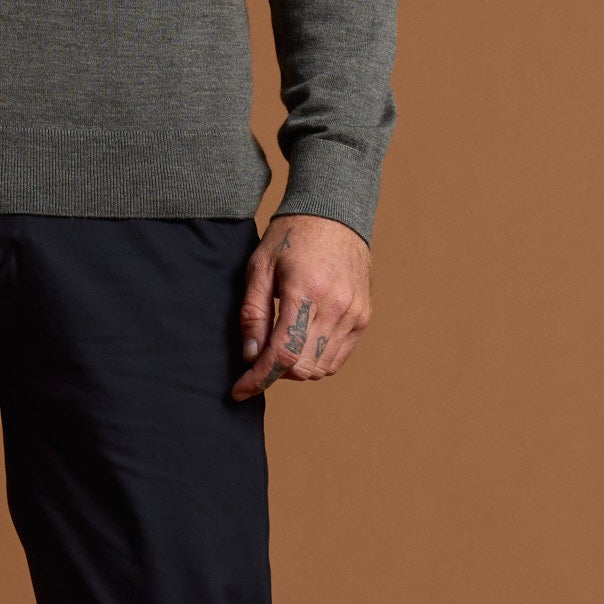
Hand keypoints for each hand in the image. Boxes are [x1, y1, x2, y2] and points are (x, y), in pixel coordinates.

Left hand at [232, 213, 371, 399]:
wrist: (334, 213)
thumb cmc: (292, 236)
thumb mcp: (260, 267)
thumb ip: (253, 314)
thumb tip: (251, 356)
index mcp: (307, 291)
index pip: (284, 354)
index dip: (258, 378)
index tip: (240, 390)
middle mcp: (337, 306)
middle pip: (303, 368)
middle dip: (275, 372)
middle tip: (259, 356)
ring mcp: (354, 313)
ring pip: (322, 368)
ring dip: (296, 369)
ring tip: (280, 346)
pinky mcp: (363, 316)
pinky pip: (338, 357)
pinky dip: (316, 360)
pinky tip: (301, 343)